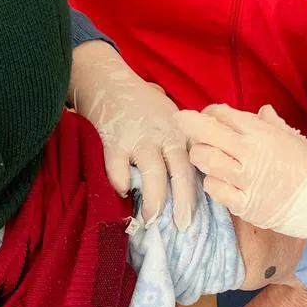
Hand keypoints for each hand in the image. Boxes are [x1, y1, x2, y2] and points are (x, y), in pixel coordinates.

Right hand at [70, 41, 196, 228]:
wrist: (107, 79)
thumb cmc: (140, 102)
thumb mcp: (169, 116)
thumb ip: (179, 141)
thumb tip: (191, 177)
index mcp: (180, 132)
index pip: (196, 164)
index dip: (199, 191)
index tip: (200, 213)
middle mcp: (164, 135)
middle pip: (180, 172)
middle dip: (183, 203)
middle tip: (182, 226)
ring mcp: (139, 138)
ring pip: (153, 175)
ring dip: (154, 201)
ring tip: (152, 220)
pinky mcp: (113, 140)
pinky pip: (118, 169)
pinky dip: (120, 184)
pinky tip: (122, 194)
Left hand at [177, 104, 306, 253]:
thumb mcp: (295, 138)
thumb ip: (273, 124)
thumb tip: (262, 111)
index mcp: (261, 133)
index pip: (220, 114)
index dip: (208, 113)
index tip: (208, 118)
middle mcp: (249, 153)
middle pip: (204, 132)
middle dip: (188, 125)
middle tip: (183, 125)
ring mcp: (245, 180)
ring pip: (203, 160)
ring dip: (199, 155)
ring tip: (203, 156)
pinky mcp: (244, 204)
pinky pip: (214, 188)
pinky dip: (212, 181)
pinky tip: (219, 179)